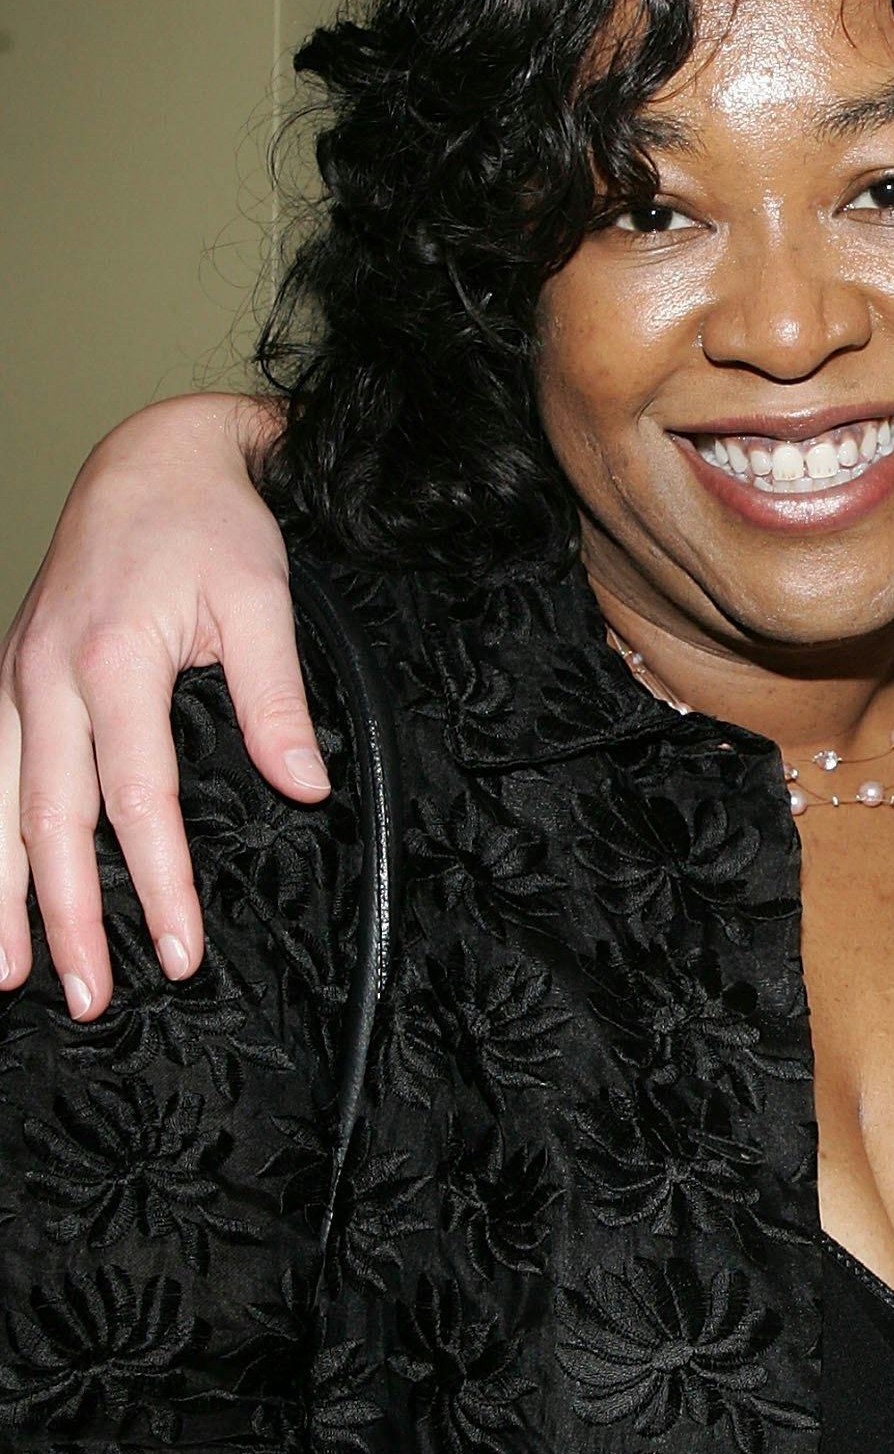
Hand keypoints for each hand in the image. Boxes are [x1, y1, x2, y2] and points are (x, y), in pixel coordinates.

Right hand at [0, 392, 313, 1012]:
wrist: (152, 455)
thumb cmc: (213, 522)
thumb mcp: (264, 597)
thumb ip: (276, 698)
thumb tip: (303, 788)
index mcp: (113, 662)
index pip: (137, 801)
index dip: (159, 885)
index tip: (178, 954)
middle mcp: (45, 675)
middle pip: (51, 822)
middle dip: (66, 919)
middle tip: (88, 998)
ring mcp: (14, 675)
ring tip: (5, 975)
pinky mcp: (8, 675)